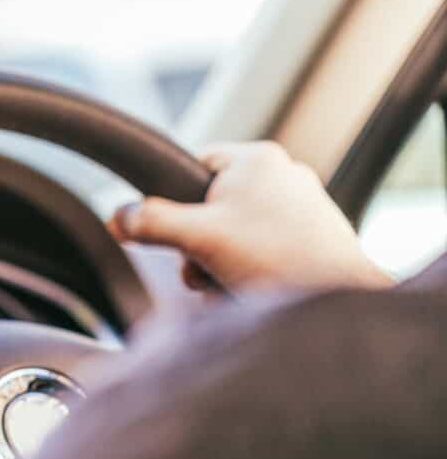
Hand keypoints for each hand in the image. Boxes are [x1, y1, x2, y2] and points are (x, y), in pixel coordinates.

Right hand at [107, 141, 392, 291]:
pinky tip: (252, 290)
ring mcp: (302, 206)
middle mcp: (283, 174)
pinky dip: (249, 271)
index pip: (192, 165)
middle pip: (211, 207)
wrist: (341, 299)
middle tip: (204, 267)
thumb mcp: (198, 238)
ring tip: (231, 283)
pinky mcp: (313, 237)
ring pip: (234, 232)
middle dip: (198, 245)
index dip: (173, 201)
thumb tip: (118, 217)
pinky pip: (261, 249)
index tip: (174, 232)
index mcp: (256, 159)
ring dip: (220, 263)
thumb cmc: (279, 260)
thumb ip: (151, 223)